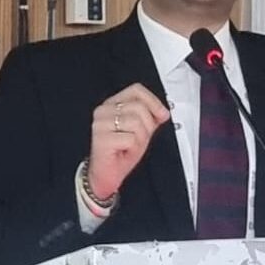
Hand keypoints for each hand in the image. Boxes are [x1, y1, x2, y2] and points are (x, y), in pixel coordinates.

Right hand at [87, 83, 169, 198]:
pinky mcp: (101, 138)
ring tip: (131, 146)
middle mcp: (104, 111)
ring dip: (140, 138)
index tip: (162, 114)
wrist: (106, 174)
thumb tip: (163, 112)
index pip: (136, 90)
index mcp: (112, 104)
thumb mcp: (140, 130)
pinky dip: (133, 148)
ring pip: (136, 122)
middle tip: (140, 138)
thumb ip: (150, 117)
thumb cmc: (120, 152)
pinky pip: (131, 138)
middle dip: (147, 126)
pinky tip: (124, 151)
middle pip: (139, 107)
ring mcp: (100, 124)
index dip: (153, 101)